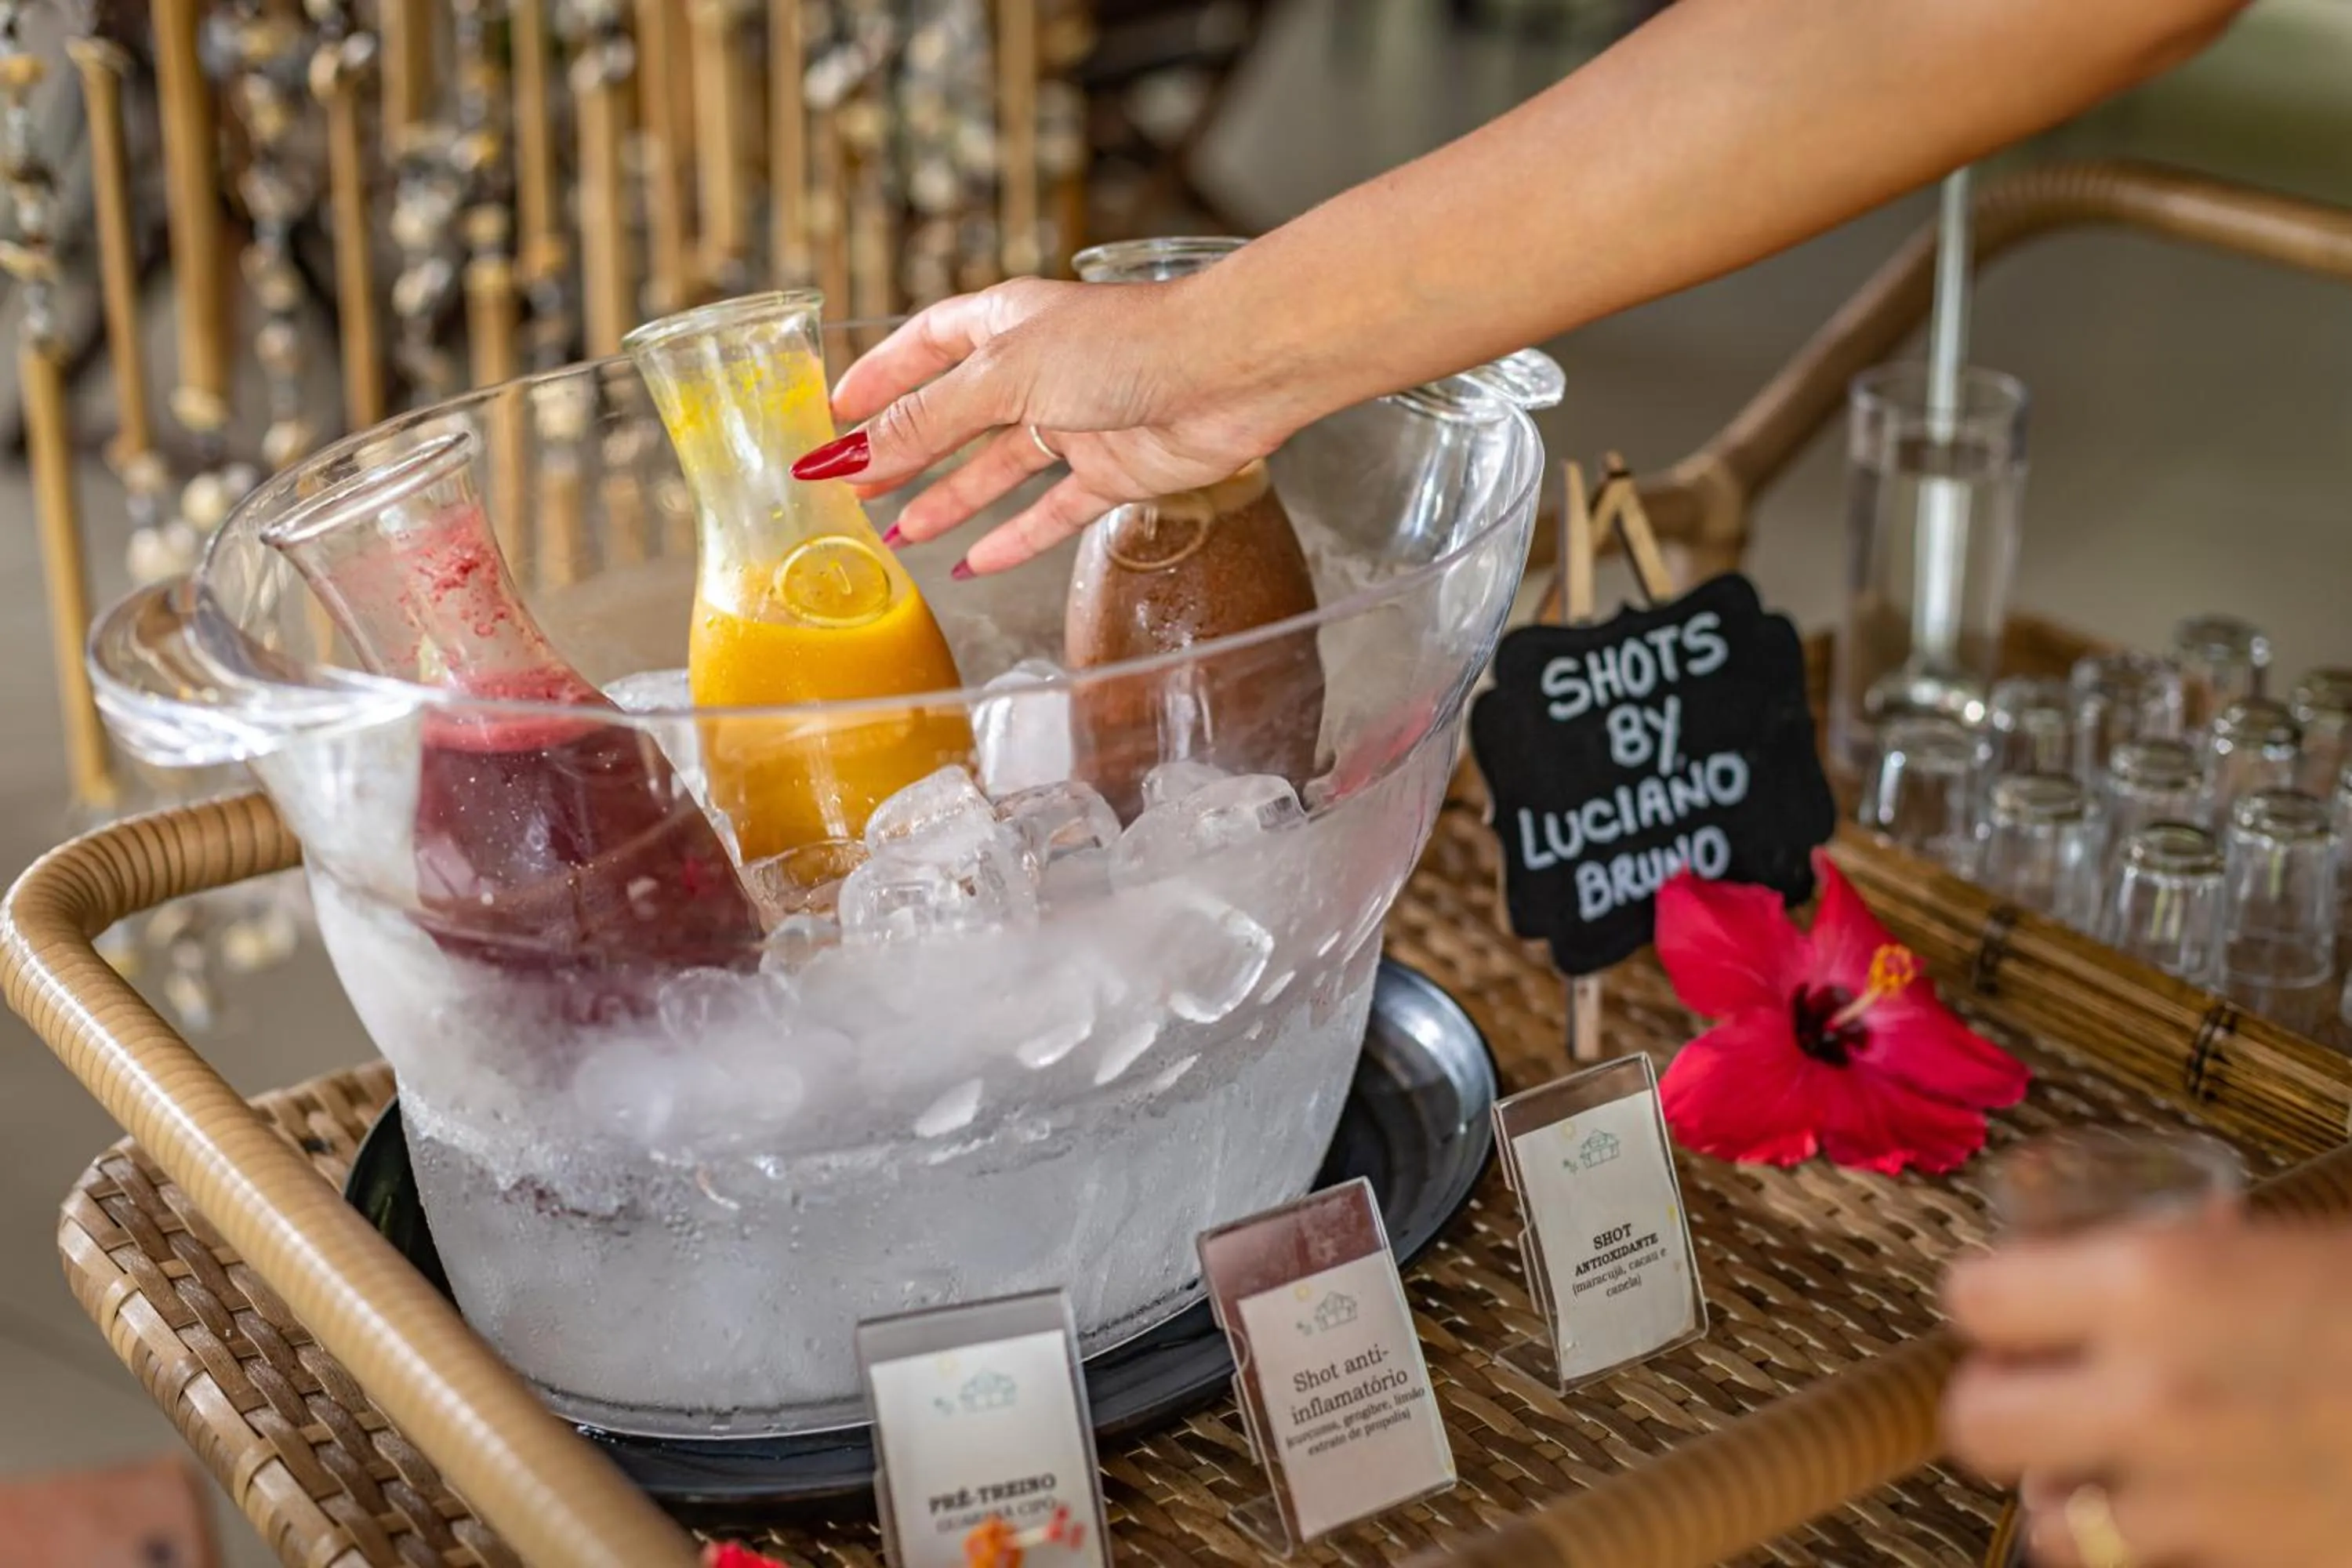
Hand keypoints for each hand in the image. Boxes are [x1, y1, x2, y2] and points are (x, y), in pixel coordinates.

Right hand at [806, 274, 1310, 574]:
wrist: (1229, 373)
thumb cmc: (1124, 345)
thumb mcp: (1005, 376)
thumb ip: (931, 420)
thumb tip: (856, 454)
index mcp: (1006, 322)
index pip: (927, 345)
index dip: (882, 375)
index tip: (837, 411)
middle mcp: (1038, 369)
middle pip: (955, 416)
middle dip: (905, 453)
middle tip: (855, 490)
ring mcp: (1076, 422)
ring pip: (998, 470)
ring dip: (949, 502)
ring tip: (900, 537)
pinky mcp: (1114, 470)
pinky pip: (1053, 512)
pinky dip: (1015, 538)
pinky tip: (976, 563)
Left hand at [1942, 1216, 2351, 1566]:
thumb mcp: (2270, 1248)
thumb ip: (2171, 1264)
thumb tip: (2107, 1256)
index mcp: (2154, 1286)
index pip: (1976, 1299)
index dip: (1987, 1300)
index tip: (2004, 1306)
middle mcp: (2155, 1398)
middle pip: (1978, 1426)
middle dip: (1994, 1406)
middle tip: (2026, 1393)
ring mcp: (2199, 1500)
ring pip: (2053, 1530)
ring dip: (2068, 1498)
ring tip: (2105, 1469)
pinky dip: (2154, 1549)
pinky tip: (2186, 1514)